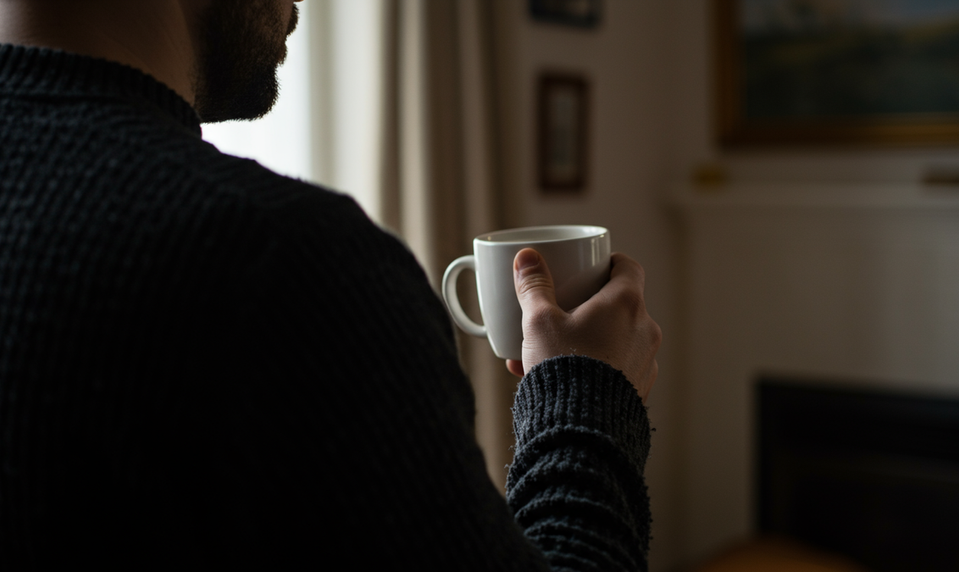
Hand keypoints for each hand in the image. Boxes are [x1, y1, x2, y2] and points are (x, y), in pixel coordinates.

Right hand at [505, 248, 660, 402]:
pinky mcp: (639, 389)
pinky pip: (615, 368)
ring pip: (616, 339)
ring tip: (549, 353)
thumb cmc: (564, 366)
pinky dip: (592, 367)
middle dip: (590, 306)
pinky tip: (560, 378)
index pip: (628, 268)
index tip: (593, 266)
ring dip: (588, 339)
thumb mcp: (539, 321)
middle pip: (621, 305)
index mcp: (625, 303)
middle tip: (563, 310)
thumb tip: (526, 257)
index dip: (610, 262)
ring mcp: (645, 361)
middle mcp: (644, 329)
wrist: (581, 426)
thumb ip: (533, 286)